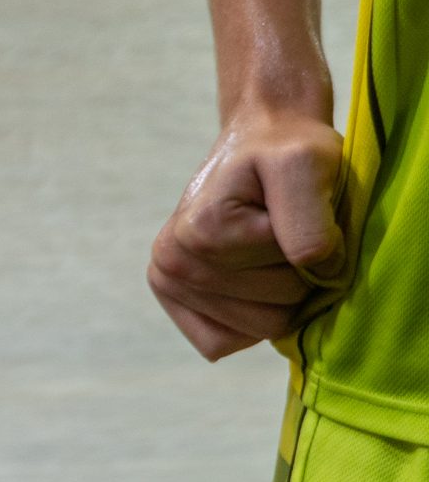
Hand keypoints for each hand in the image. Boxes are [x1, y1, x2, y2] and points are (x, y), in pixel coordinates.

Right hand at [148, 107, 344, 359]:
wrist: (261, 138)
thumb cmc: (288, 151)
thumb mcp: (308, 164)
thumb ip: (307, 218)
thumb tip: (307, 270)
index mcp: (200, 233)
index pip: (291, 284)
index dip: (314, 254)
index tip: (301, 214)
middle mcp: (170, 262)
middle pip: (271, 317)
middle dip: (296, 280)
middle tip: (289, 233)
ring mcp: (166, 282)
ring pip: (256, 331)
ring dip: (278, 297)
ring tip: (271, 250)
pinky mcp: (170, 297)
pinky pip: (222, 343)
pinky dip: (248, 320)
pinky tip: (250, 280)